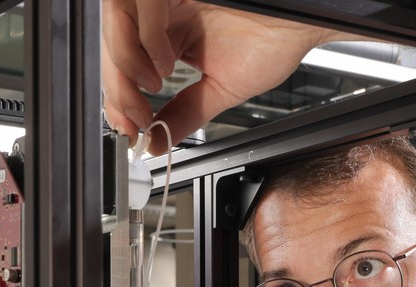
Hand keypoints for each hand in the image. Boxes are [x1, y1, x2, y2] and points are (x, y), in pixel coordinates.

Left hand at [102, 0, 329, 151]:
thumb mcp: (221, 89)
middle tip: (135, 118)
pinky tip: (166, 62)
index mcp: (167, 31)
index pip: (122, 62)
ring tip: (152, 86)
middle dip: (117, 88)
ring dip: (125, 62)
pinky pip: (140, 2)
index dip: (116, 96)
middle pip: (110, 44)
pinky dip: (145, 37)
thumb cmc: (275, 39)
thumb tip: (157, 144)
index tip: (127, 128)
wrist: (304, 22)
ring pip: (116, 21)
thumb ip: (186, 114)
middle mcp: (162, 10)